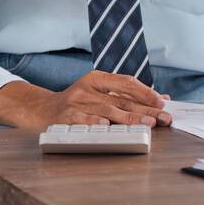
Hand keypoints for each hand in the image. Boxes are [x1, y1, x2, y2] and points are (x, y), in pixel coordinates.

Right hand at [0, 70, 170, 130]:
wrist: (39, 110)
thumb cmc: (77, 103)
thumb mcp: (99, 93)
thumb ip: (126, 95)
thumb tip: (161, 99)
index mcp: (96, 78)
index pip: (126, 83)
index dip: (146, 93)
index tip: (163, 103)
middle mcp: (86, 87)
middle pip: (121, 99)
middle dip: (146, 109)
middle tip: (164, 118)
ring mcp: (74, 101)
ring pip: (106, 109)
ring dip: (128, 118)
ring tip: (146, 124)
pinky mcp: (64, 116)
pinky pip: (82, 120)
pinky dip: (95, 122)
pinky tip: (107, 126)